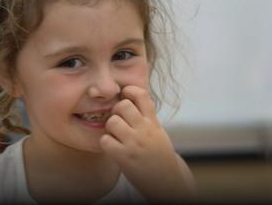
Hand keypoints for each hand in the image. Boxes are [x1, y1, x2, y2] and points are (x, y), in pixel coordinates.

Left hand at [99, 85, 194, 202]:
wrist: (166, 181)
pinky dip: (106, 143)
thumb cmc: (159, 155)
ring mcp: (134, 143)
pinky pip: (105, 140)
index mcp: (154, 122)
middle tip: (118, 119)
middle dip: (116, 110)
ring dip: (110, 127)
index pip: (141, 95)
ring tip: (115, 135)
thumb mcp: (158, 132)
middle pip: (123, 105)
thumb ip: (146, 117)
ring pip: (112, 121)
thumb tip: (127, 99)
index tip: (125, 95)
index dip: (130, 91)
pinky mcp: (124, 157)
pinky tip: (112, 147)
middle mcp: (145, 130)